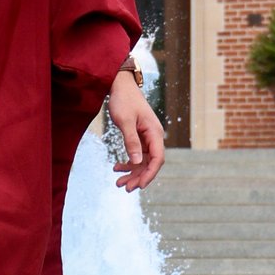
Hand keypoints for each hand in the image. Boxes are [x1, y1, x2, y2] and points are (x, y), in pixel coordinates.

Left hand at [105, 64, 165, 190]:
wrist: (121, 86)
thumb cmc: (124, 101)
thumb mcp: (125, 122)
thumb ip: (131, 141)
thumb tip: (135, 162)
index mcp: (155, 133)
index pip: (157, 159)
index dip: (150, 174)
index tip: (139, 186)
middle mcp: (154, 137)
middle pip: (150, 163)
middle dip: (138, 177)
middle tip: (124, 188)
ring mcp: (147, 138)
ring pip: (143, 161)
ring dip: (132, 173)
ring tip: (118, 182)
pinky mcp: (140, 137)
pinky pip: (137, 155)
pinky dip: (128, 163)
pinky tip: (117, 168)